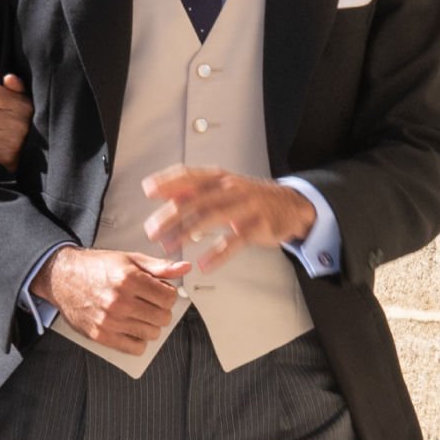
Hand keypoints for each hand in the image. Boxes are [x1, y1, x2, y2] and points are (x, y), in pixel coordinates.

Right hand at [32, 246, 191, 354]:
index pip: (168, 297)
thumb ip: (158, 266)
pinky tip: (132, 328)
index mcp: (128, 279)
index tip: (161, 293)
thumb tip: (182, 269)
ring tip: (140, 315)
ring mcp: (110, 320)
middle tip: (150, 304)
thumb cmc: (95, 268)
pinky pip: (134, 347)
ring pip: (151, 333)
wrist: (62, 278)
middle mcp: (119, 301)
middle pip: (162, 317)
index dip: (168, 295)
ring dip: (150, 325)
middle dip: (161, 310)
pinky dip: (138, 340)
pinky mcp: (101, 335)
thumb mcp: (128, 259)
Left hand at [141, 166, 314, 269]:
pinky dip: (218, 254)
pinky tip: (204, 264)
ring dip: (186, 233)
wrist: (291, 205)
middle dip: (170, 215)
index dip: (168, 181)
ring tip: (169, 247)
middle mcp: (231, 188)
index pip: (190, 174)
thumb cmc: (250, 198)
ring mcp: (246, 205)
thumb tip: (162, 192)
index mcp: (220, 178)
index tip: (148, 190)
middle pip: (196, 199)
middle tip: (152, 231)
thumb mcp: (223, 188)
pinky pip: (235, 241)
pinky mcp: (258, 226)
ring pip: (211, 217)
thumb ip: (194, 191)